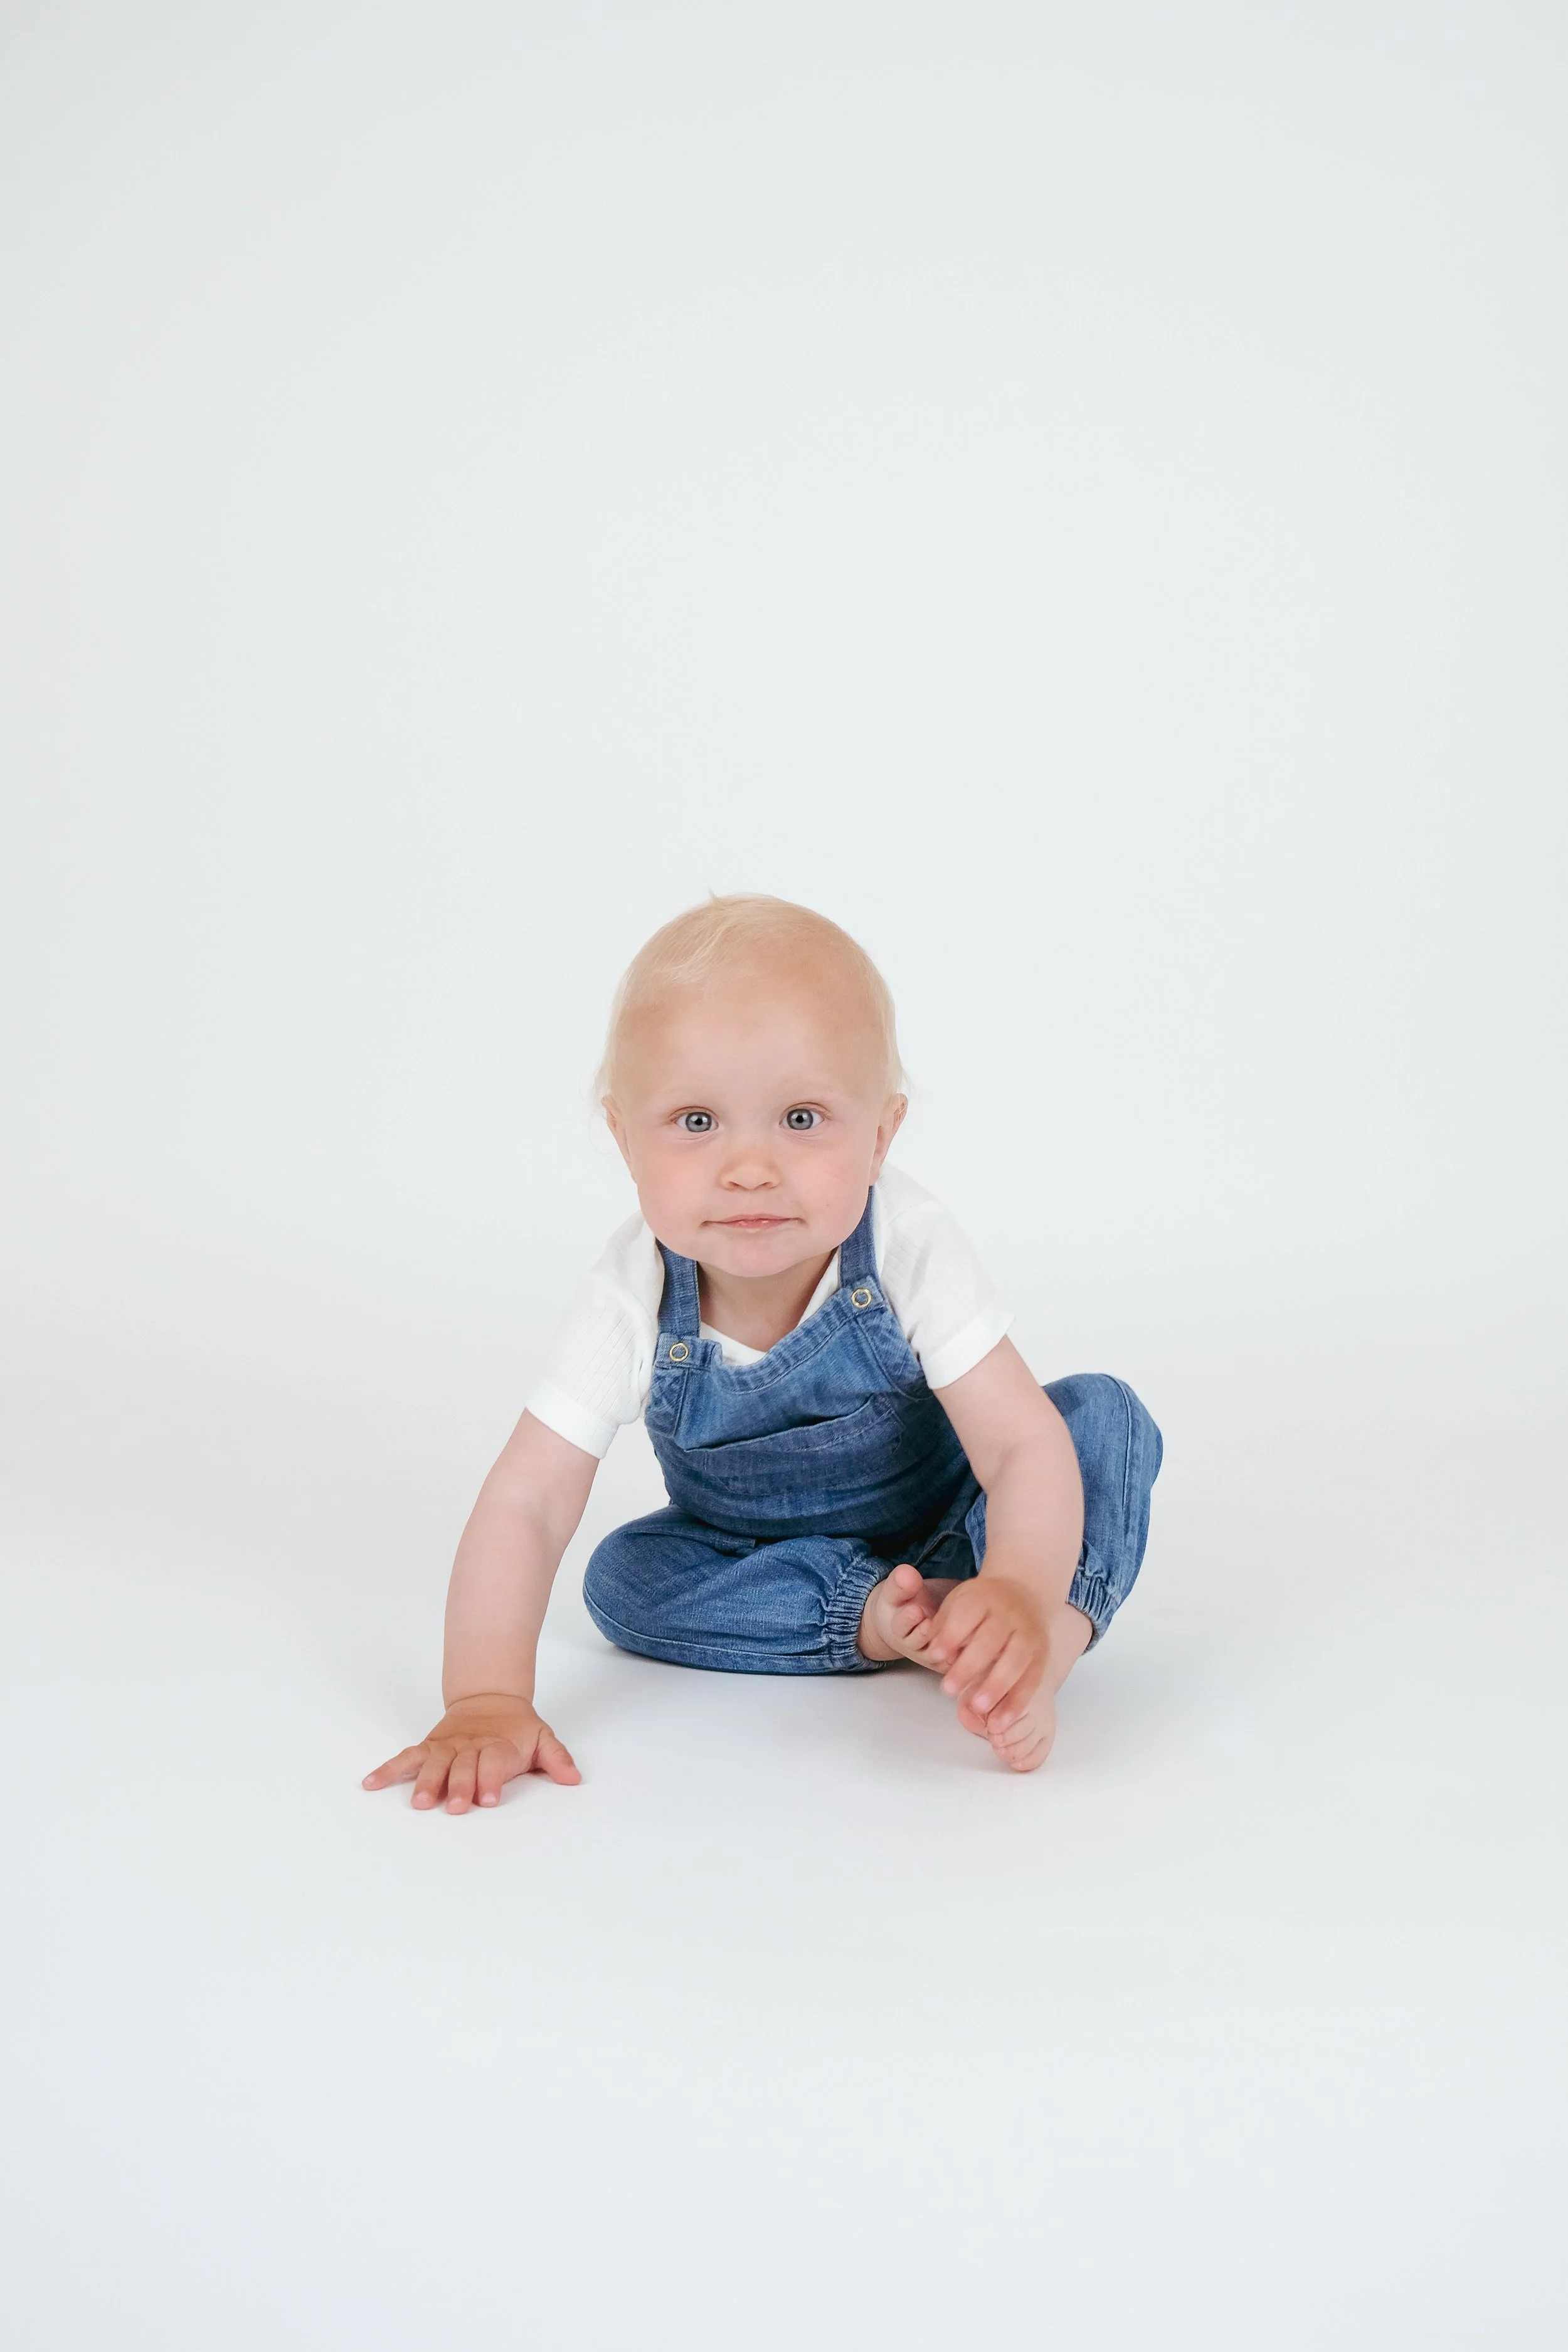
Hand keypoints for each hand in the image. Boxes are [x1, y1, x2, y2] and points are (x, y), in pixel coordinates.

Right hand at [362, 1693, 580, 1811]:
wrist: (491, 1700)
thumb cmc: (517, 1729)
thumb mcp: (543, 1738)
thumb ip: (556, 1758)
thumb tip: (574, 1778)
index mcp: (498, 1746)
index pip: (494, 1763)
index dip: (490, 1780)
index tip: (488, 1799)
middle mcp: (469, 1747)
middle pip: (462, 1766)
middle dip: (459, 1786)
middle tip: (456, 1807)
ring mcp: (446, 1747)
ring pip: (433, 1763)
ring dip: (425, 1782)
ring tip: (419, 1802)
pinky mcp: (428, 1747)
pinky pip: (406, 1757)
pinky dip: (388, 1769)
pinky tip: (370, 1783)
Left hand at [924, 1575, 1047, 1737]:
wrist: (1025, 1593)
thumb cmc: (982, 1605)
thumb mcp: (959, 1601)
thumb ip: (944, 1625)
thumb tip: (934, 1652)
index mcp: (982, 1597)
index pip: (966, 1614)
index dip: (950, 1635)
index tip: (933, 1656)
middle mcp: (1009, 1614)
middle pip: (990, 1641)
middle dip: (968, 1667)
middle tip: (947, 1690)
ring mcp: (1028, 1634)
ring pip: (1015, 1662)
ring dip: (995, 1687)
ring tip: (977, 1708)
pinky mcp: (1041, 1654)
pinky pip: (1032, 1680)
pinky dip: (1016, 1702)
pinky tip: (1001, 1721)